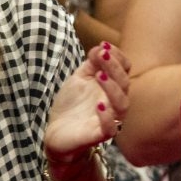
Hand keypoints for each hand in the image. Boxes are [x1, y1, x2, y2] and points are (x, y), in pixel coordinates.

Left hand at [43, 41, 128, 162]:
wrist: (56, 133)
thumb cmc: (71, 105)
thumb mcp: (79, 79)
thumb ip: (91, 64)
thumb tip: (100, 47)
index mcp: (112, 86)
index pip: (125, 69)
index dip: (118, 57)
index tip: (104, 46)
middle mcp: (115, 101)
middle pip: (124, 83)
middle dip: (114, 67)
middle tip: (102, 55)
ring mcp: (110, 118)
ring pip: (122, 104)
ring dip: (113, 88)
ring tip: (99, 76)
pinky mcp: (99, 135)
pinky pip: (111, 128)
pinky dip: (107, 116)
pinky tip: (99, 105)